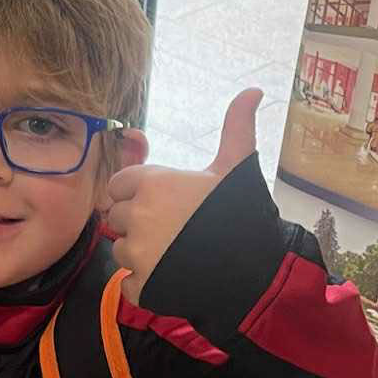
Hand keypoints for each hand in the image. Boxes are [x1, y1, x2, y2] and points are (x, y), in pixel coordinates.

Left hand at [106, 90, 260, 304]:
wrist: (258, 271)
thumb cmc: (244, 214)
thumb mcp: (238, 166)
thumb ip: (236, 127)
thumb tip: (253, 90)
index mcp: (152, 183)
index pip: (118, 185)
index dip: (136, 193)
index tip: (162, 203)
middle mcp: (137, 215)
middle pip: (118, 218)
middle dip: (139, 223)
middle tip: (173, 231)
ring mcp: (137, 253)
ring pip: (122, 250)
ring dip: (141, 255)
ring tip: (175, 255)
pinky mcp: (142, 286)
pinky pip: (128, 283)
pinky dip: (144, 284)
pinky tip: (171, 278)